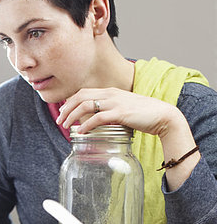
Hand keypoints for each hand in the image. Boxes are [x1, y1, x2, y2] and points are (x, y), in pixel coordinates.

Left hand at [56, 87, 178, 137]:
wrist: (162, 115)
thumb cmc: (143, 115)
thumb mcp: (123, 109)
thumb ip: (110, 112)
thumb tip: (98, 122)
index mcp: (110, 92)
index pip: (84, 92)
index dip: (70, 101)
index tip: (63, 112)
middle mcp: (111, 94)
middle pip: (80, 96)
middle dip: (66, 108)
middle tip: (59, 120)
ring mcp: (115, 103)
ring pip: (86, 105)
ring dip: (72, 116)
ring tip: (66, 126)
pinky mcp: (120, 113)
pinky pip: (98, 117)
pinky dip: (86, 125)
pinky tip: (80, 132)